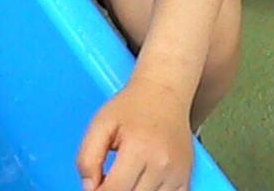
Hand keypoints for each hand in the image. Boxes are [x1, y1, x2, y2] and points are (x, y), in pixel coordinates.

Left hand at [76, 75, 193, 190]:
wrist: (165, 92)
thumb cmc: (131, 106)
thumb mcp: (101, 123)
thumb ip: (87, 157)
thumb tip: (89, 188)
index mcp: (138, 148)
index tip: (95, 186)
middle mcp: (162, 164)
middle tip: (110, 179)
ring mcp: (177, 174)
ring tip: (126, 178)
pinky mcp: (186, 179)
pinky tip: (142, 183)